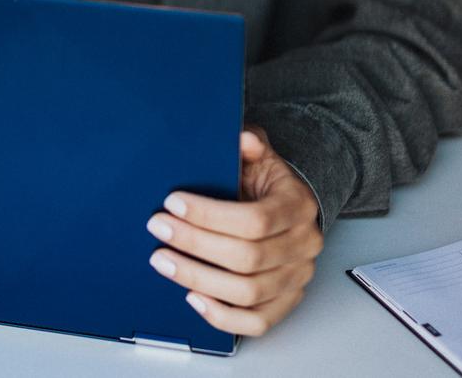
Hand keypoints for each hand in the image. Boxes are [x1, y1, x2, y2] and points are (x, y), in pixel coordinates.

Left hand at [145, 126, 322, 336]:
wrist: (289, 205)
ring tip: (163, 260)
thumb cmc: (266, 180)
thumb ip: (251, 144)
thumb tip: (243, 139)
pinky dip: (223, 316)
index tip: (172, 203)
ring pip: (248, 293)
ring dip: (199, 278)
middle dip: (195, 244)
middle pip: (247, 258)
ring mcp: (297, 278)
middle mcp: (303, 246)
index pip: (254, 219)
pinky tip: (193, 298)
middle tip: (158, 228)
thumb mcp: (259, 155)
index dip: (209, 214)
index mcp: (298, 207)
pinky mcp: (286, 302)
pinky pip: (257, 322)